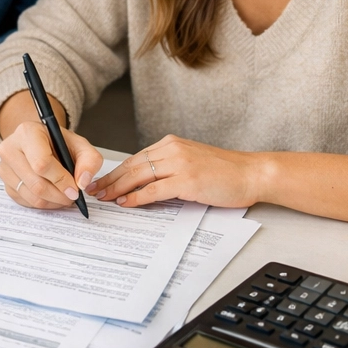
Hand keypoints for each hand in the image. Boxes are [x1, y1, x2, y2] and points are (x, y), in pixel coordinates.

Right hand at [0, 121, 102, 209]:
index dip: (61, 180)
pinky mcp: (5, 183)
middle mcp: (10, 149)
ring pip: (31, 196)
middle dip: (59, 195)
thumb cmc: (58, 143)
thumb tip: (82, 182)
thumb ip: (89, 160)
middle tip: (73, 197)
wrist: (40, 142)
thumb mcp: (79, 145)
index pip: (41, 163)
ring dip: (53, 202)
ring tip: (65, 196)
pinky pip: (25, 202)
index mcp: (27, 132)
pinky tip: (53, 195)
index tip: (75, 189)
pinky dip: (43, 203)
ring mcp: (4, 167)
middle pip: (36, 183)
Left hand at [89, 134, 260, 208]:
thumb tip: (145, 183)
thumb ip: (170, 167)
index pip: (136, 158)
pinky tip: (126, 203)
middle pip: (132, 165)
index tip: (103, 180)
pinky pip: (154, 190)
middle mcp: (172, 149)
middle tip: (95, 190)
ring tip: (104, 198)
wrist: (252, 173)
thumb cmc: (225, 171)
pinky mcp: (187, 180)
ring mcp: (180, 164)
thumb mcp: (192, 162)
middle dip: (111, 179)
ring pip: (139, 176)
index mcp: (171, 144)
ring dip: (118, 188)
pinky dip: (137, 197)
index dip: (116, 171)